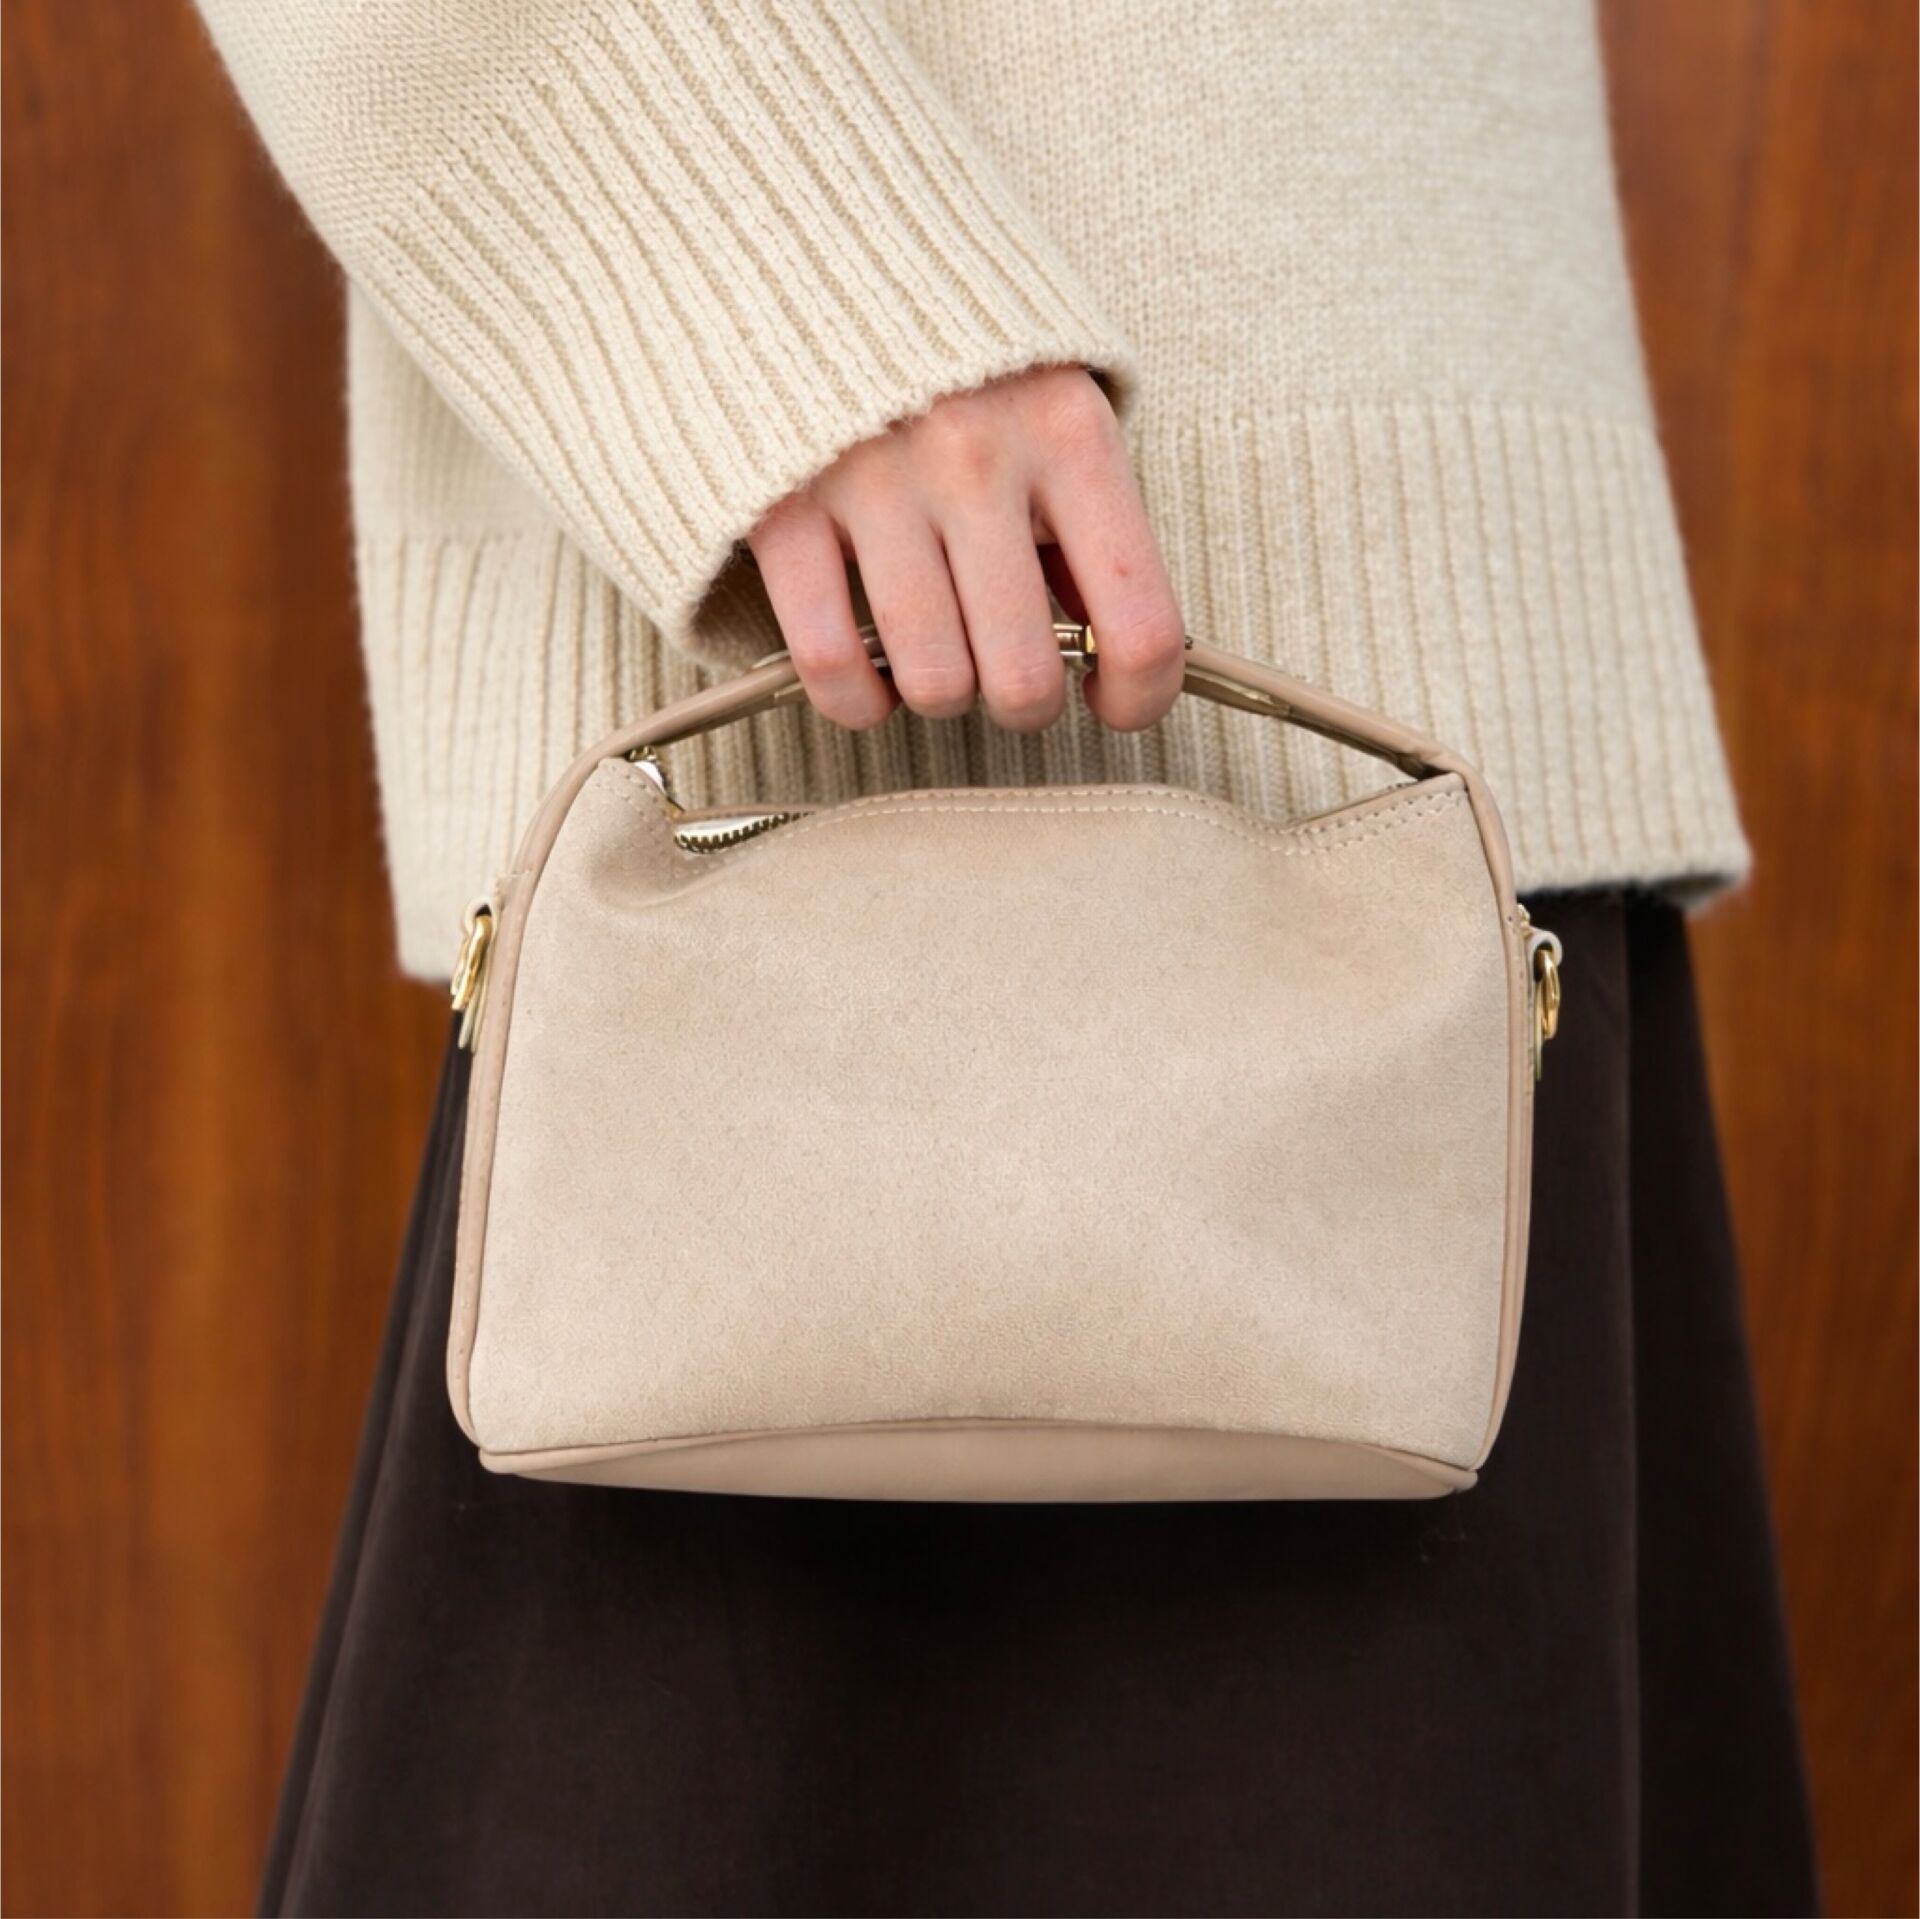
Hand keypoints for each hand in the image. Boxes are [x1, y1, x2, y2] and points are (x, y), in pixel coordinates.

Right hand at [747, 366, 1183, 733]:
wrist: (805, 241)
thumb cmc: (957, 350)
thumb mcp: (1053, 405)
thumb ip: (1082, 517)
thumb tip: (1105, 648)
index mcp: (1069, 435)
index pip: (1139, 623)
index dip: (1137, 698)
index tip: (1112, 703)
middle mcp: (978, 460)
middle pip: (1025, 677)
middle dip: (1022, 701)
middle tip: (1005, 671)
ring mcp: (873, 483)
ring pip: (934, 683)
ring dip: (939, 697)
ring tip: (935, 659)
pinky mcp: (781, 506)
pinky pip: (831, 663)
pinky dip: (854, 699)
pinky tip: (866, 682)